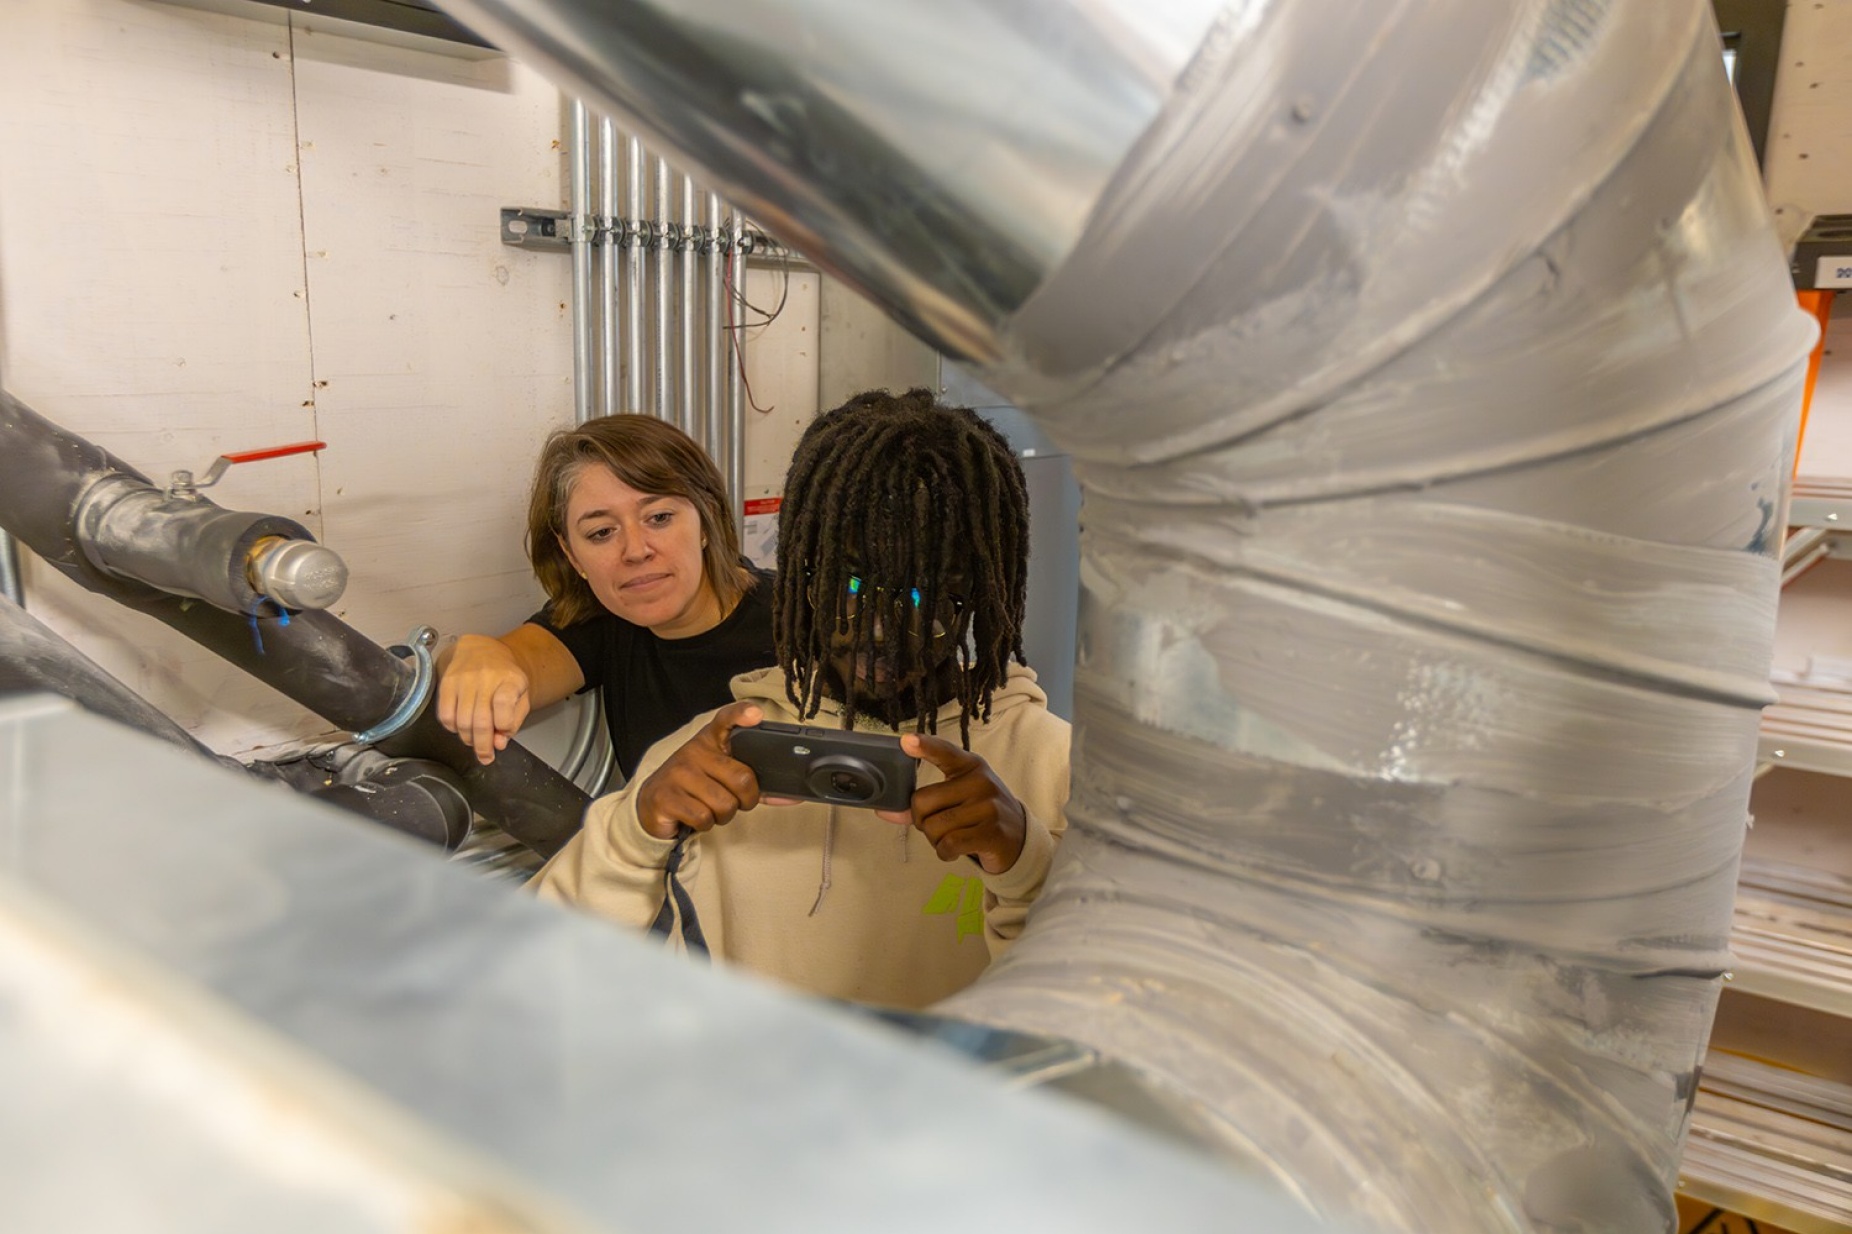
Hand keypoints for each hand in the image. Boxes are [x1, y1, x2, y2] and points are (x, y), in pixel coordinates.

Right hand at [435, 634, 532, 764]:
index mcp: (510, 679)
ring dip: (468, 739)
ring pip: (462, 721)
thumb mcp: (520, 694)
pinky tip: (460, 727)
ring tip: (474, 741)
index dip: (503, 724)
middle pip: (481, 720)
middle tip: (486, 757)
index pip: (505, 703)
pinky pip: (445, 715)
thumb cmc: (503, 676)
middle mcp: (486, 677)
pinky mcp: (446, 682)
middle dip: (483, 745)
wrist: (480, 648)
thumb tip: (499, 743)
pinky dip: (452, 728)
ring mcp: (464, 679)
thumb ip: (514, 721)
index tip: (502, 734)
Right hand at [635, 702, 768, 839]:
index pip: (726, 720)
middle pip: (742, 779)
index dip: (741, 715)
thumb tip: (791, 798)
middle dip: (745, 801)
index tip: (756, 715)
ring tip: (708, 808)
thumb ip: (754, 782)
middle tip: (732, 801)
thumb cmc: (696, 787)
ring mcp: (678, 773)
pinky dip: (704, 825)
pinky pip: (704, 818)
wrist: (651, 804)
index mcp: (710, 740)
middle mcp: (694, 751)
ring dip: (723, 816)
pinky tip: (693, 816)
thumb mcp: (721, 776)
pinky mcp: (665, 797)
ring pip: (724, 804)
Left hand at [877, 734, 1026, 874]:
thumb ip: (922, 802)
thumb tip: (884, 810)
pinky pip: (949, 844)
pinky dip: (945, 853)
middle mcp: (980, 781)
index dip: (924, 746)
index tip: (905, 740)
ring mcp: (988, 807)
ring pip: (933, 827)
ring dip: (935, 840)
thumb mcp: (957, 798)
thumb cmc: (979, 812)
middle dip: (922, 821)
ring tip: (953, 837)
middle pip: (922, 802)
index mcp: (970, 766)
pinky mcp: (992, 832)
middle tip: (940, 825)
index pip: (945, 752)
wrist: (1018, 837)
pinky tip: (955, 850)